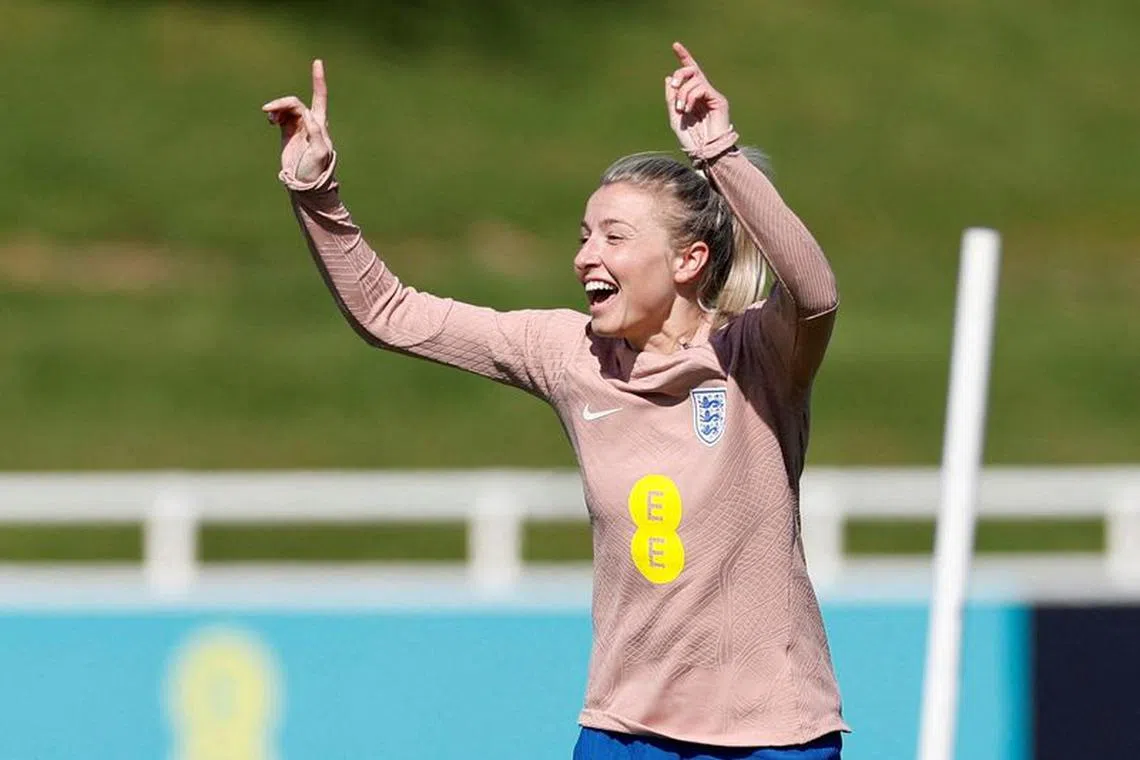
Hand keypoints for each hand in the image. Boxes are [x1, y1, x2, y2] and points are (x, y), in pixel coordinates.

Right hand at [262, 59, 332, 183]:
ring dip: (276, 109)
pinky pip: (279, 116)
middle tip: (268, 109)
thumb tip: (306, 115)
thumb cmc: (316, 170)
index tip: (317, 62)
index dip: (318, 80)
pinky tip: (270, 120)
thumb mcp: (320, 152)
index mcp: (320, 125)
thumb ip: (315, 133)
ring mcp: (297, 127)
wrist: (305, 184)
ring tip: (269, 118)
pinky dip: (274, 114)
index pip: (319, 98)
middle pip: (295, 103)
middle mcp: (309, 123)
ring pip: (286, 109)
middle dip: (282, 103)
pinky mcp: (287, 133)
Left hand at [664, 42, 731, 154]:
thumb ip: (672, 98)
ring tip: (681, 110)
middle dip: (681, 75)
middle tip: (674, 88)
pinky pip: (702, 88)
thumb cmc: (690, 138)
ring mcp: (712, 96)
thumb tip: (669, 78)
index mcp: (693, 96)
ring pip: (694, 80)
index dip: (684, 57)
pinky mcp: (719, 100)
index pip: (690, 72)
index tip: (676, 45)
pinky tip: (687, 109)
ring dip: (683, 94)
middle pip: (692, 71)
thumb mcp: (674, 116)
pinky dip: (691, 97)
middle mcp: (704, 93)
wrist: (704, 151)